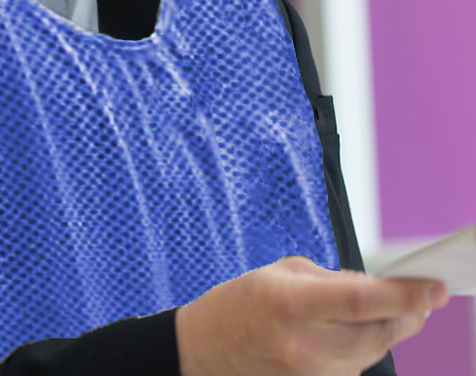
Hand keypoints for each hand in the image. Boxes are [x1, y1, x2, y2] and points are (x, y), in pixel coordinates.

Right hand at [175, 256, 447, 375]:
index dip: (402, 296)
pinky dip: (366, 347)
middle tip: (423, 296)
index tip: (432, 288)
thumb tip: (376, 288)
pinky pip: (356, 367)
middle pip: (377, 333)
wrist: (206, 351)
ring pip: (372, 353)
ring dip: (387, 330)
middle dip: (407, 314)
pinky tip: (357, 331)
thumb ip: (331, 280)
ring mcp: (311, 375)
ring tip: (389, 309)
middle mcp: (303, 346)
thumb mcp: (280, 273)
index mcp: (289, 304)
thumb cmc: (239, 303)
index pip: (360, 301)